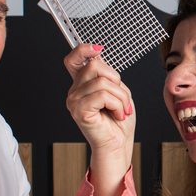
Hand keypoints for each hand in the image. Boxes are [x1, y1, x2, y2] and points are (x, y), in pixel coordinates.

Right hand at [63, 43, 134, 195]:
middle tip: (122, 99)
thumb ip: (108, 75)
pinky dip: (117, 104)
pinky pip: (103, 95)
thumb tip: (98, 55)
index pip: (73, 59)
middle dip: (117, 80)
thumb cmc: (119, 121)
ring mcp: (74, 101)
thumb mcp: (118, 91)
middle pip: (94, 65)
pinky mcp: (79, 111)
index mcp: (82, 85)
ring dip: (121, 96)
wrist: (118, 146)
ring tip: (122, 109)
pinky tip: (118, 114)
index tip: (99, 49)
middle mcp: (74, 91)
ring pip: (103, 82)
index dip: (83, 49)